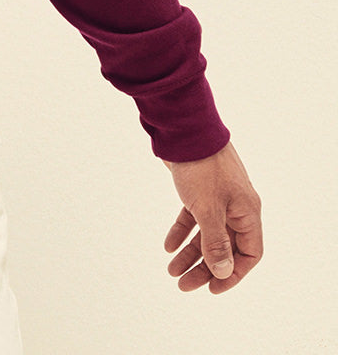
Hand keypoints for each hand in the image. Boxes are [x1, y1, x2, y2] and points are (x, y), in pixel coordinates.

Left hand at [162, 141, 262, 292]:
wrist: (183, 128)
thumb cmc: (201, 166)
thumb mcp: (209, 208)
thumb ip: (216, 241)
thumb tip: (223, 271)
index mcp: (247, 212)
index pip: (248, 253)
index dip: (233, 273)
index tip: (213, 288)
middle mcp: (236, 207)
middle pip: (225, 247)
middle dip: (205, 268)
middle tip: (184, 284)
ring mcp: (217, 197)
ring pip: (206, 233)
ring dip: (190, 253)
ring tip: (171, 271)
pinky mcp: (198, 189)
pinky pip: (193, 217)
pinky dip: (181, 231)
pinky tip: (168, 246)